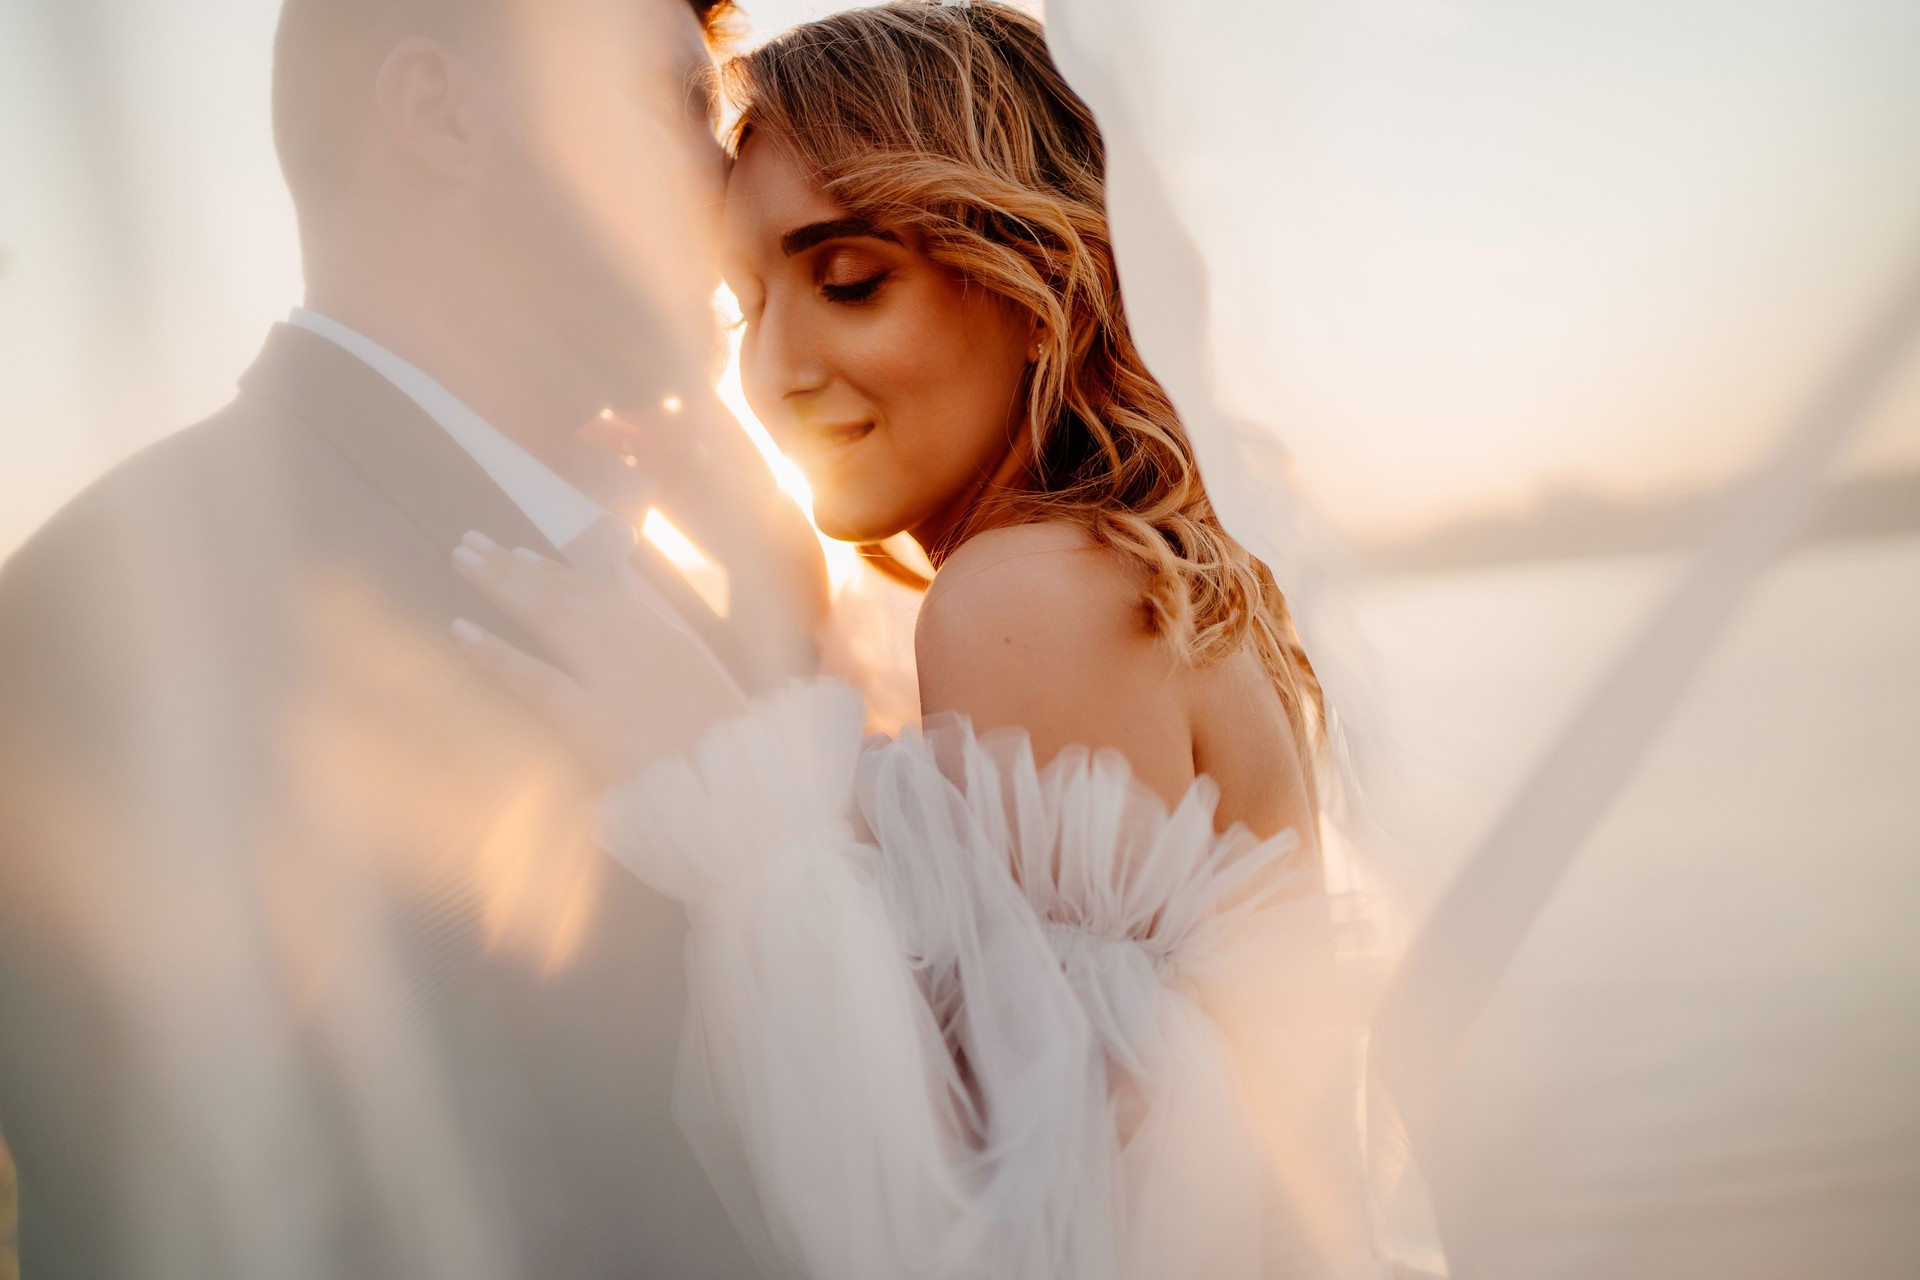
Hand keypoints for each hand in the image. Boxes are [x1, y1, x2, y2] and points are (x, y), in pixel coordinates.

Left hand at [450, 531, 749, 782]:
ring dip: (501, 583)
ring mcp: (615, 679)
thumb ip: (668, 646)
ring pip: (549, 616)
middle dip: (516, 564)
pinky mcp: (593, 720)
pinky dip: (496, 652)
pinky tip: (461, 630)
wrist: (741, 796)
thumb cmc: (725, 750)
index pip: (601, 589)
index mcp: (668, 636)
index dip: (556, 569)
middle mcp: (640, 645)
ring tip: (462, 560)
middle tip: (472, 541)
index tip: (520, 552)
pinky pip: (535, 678)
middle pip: (566, 592)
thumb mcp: (704, 686)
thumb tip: (633, 612)